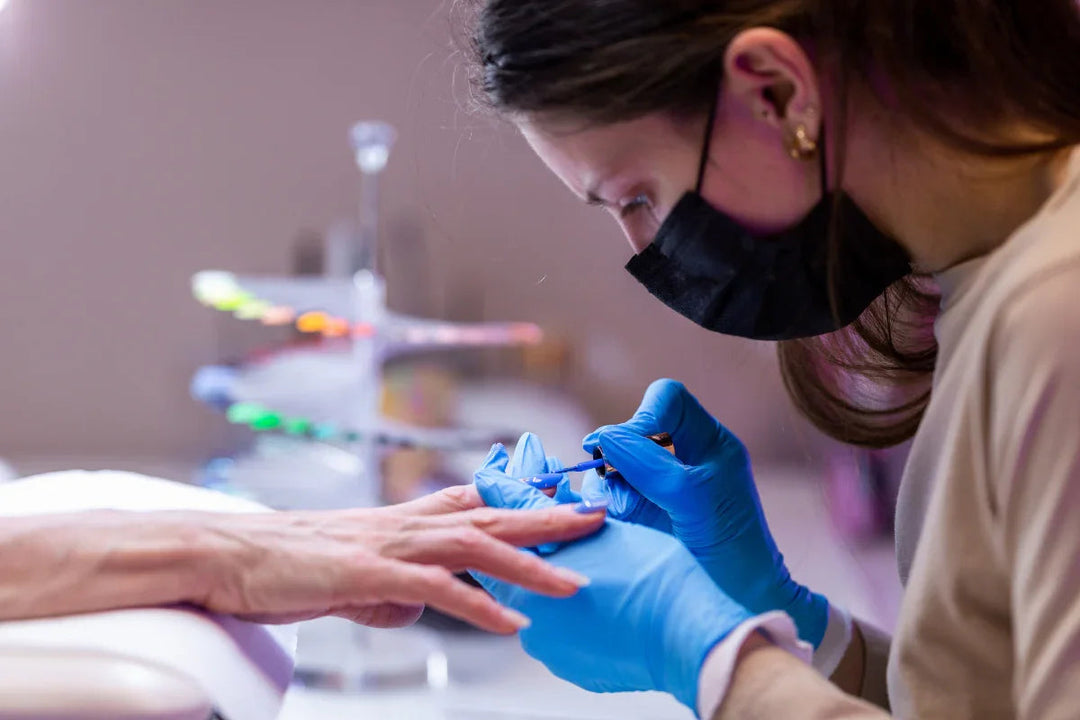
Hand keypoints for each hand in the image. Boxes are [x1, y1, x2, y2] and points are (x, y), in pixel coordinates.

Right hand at [196, 483, 602, 633]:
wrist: (226, 554)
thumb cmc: (282, 565)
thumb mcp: (349, 579)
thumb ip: (390, 589)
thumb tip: (418, 606)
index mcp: (398, 521)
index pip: (471, 501)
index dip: (519, 497)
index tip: (562, 497)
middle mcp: (401, 522)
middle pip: (489, 512)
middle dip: (547, 516)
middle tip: (595, 517)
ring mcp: (387, 543)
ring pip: (474, 544)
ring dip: (529, 562)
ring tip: (573, 581)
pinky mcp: (367, 570)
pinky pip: (435, 588)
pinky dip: (478, 606)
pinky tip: (511, 623)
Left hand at [472, 439, 751, 710]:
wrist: (692, 637)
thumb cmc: (651, 578)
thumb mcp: (591, 528)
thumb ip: (533, 507)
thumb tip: (493, 482)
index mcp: (524, 591)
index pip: (498, 548)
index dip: (516, 520)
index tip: (534, 502)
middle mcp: (532, 629)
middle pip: (523, 578)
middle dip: (545, 551)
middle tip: (582, 532)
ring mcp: (558, 655)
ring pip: (550, 605)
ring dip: (564, 582)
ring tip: (605, 565)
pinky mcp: (582, 670)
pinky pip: (573, 632)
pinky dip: (585, 612)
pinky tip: (613, 596)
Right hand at [581, 379, 828, 646]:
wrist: (736, 602)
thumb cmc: (729, 547)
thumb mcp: (691, 496)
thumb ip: (649, 462)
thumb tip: (605, 437)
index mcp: (707, 442)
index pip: (667, 399)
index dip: (643, 414)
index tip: (626, 448)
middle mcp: (681, 458)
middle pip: (634, 430)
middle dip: (618, 452)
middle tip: (610, 475)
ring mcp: (658, 487)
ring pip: (614, 463)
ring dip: (607, 481)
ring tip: (617, 507)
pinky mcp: (639, 514)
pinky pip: (607, 492)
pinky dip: (603, 502)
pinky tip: (614, 519)